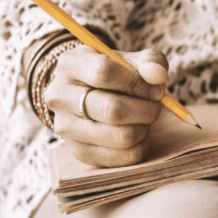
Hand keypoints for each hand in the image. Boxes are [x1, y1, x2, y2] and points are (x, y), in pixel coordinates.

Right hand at [44, 46, 168, 167]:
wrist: (90, 95)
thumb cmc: (116, 74)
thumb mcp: (131, 60)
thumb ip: (149, 61)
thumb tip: (158, 75)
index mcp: (69, 65)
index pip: (103, 72)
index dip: (137, 82)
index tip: (156, 88)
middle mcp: (60, 97)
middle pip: (113, 110)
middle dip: (146, 109)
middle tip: (155, 105)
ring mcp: (66, 128)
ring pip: (122, 137)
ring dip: (145, 128)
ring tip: (144, 118)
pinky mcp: (80, 152)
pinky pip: (125, 157)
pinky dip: (142, 145)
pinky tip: (138, 132)